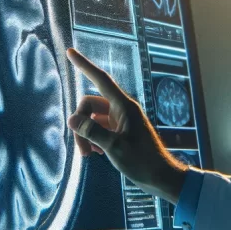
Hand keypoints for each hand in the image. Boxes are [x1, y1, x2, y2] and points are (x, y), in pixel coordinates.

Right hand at [65, 48, 188, 203]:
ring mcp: (120, 120)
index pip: (100, 79)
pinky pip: (99, 127)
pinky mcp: (120, 131)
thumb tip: (72, 119)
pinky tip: (96, 154)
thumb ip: (92, 132)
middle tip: (82, 150)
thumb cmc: (142, 162)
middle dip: (81, 123)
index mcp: (124, 106)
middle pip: (90, 104)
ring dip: (85, 134)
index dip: (84, 65)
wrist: (160, 177)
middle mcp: (122, 109)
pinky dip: (93, 138)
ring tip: (88, 155)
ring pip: (92, 118)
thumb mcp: (114, 148)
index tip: (70, 52)